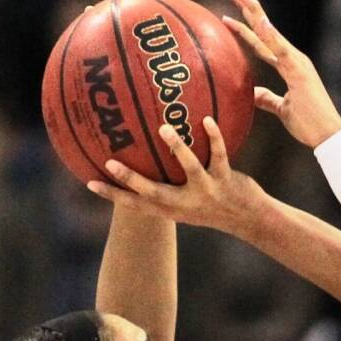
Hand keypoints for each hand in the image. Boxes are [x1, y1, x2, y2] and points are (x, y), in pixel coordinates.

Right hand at [89, 117, 264, 231]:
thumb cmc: (214, 205)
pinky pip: (218, 155)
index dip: (113, 195)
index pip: (136, 205)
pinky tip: (207, 119)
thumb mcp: (187, 204)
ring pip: (189, 169)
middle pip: (153, 193)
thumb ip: (168, 187)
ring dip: (177, 148)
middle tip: (110, 162)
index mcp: (172, 210)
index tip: (89, 182)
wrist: (251, 220)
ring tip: (162, 128)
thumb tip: (148, 158)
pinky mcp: (225, 181)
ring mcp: (206, 193)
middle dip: (131, 179)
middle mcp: (185, 205)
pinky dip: (214, 137)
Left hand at [222, 0, 340, 149]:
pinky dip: (270, 34)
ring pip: (269, 32)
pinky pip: (281, 50)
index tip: (230, 11)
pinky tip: (259, 20)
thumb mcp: (282, 109)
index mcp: (289, 64)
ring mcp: (296, 62)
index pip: (262, 40)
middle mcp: (293, 58)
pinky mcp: (299, 71)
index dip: (247, 25)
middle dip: (248, 7)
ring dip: (254, 11)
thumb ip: (268, 98)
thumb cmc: (308, 124)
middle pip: (265, 28)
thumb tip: (252, 93)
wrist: (327, 135)